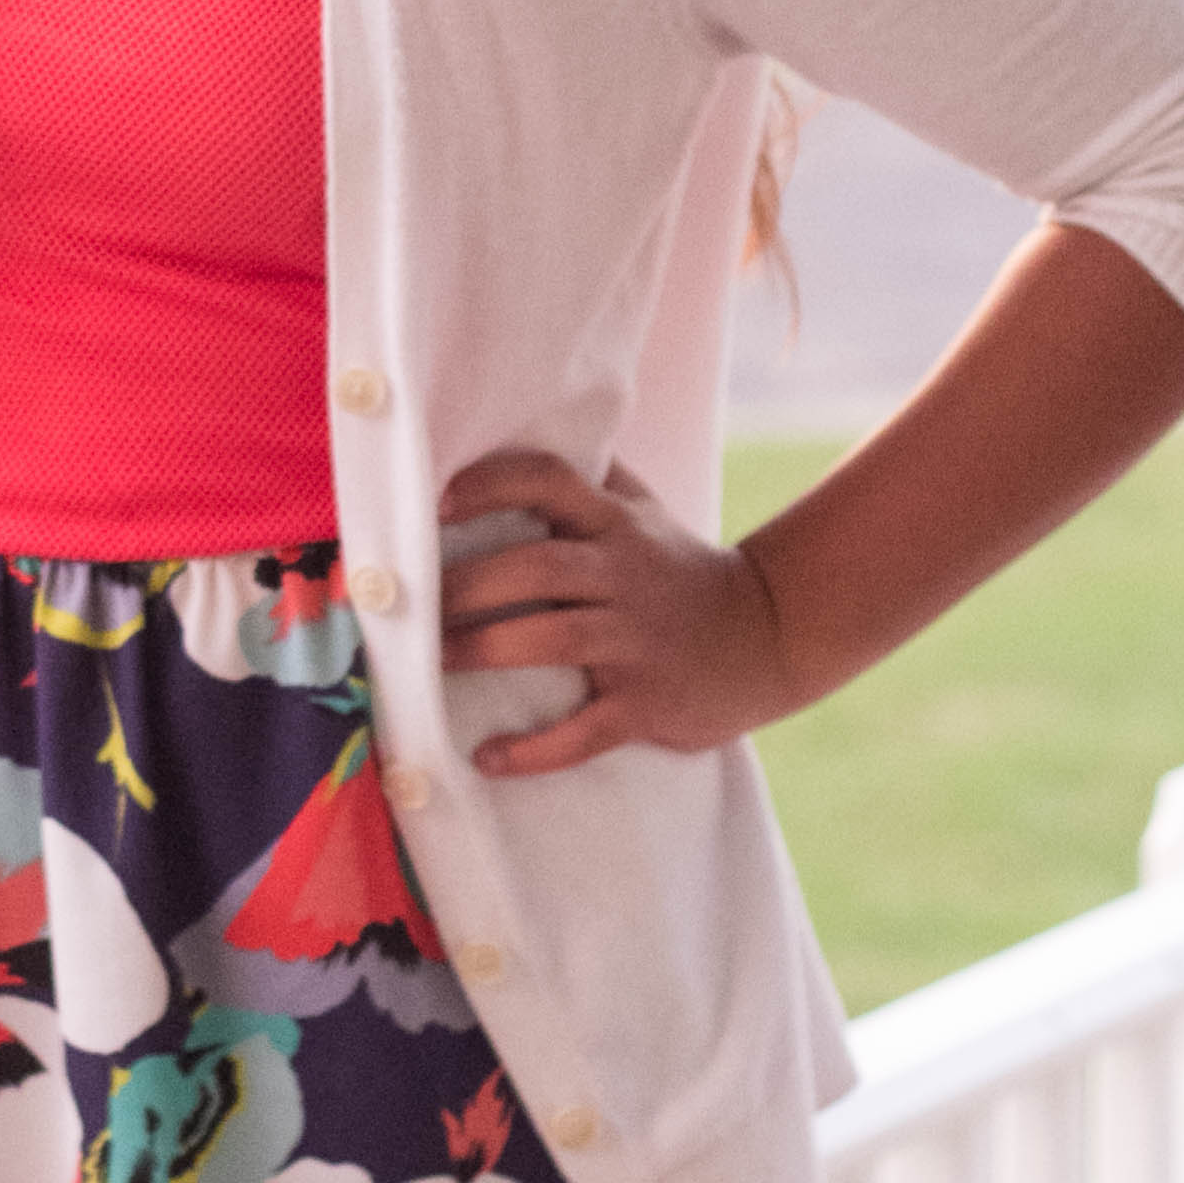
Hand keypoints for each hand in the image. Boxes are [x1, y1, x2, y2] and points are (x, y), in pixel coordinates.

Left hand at [435, 449, 792, 777]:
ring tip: (431, 663)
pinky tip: (486, 757)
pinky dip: (534, 749)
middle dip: (468, 585)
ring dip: (485, 650)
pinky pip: (584, 731)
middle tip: (415, 607)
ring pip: (554, 639)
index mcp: (615, 524)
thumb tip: (520, 426)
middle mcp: (624, 575)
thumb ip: (590, 475)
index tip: (438, 504)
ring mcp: (636, 642)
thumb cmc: (681, 570)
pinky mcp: (646, 704)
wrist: (768, 636)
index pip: (549, 480)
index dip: (491, 484)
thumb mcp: (644, 512)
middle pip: (538, 566)